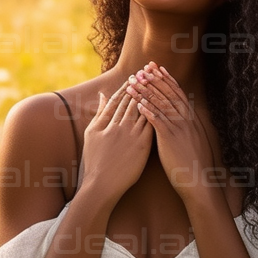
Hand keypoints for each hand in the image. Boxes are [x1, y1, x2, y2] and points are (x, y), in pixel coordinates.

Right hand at [79, 80, 153, 206]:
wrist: (102, 185)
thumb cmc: (94, 161)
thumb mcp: (91, 134)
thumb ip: (99, 113)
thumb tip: (103, 95)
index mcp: (105, 122)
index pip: (118, 99)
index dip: (126, 87)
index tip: (134, 76)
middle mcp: (118, 126)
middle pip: (132, 101)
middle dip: (141, 85)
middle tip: (149, 72)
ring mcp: (131, 135)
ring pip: (144, 110)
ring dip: (151, 95)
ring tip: (158, 83)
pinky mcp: (142, 145)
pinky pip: (152, 124)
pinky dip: (158, 112)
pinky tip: (165, 103)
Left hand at [126, 63, 216, 203]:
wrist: (200, 181)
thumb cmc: (195, 164)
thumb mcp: (194, 140)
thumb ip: (187, 127)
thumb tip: (181, 119)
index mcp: (191, 119)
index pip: (178, 93)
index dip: (167, 79)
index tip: (157, 69)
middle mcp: (186, 120)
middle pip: (169, 94)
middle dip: (154, 80)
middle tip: (142, 68)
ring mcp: (179, 128)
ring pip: (161, 104)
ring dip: (146, 91)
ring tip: (133, 82)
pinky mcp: (171, 139)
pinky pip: (158, 121)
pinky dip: (147, 110)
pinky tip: (137, 103)